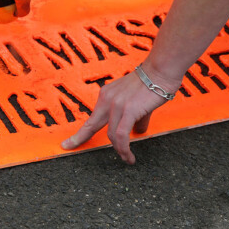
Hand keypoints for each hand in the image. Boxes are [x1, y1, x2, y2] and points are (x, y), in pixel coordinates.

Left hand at [61, 64, 181, 163]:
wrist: (160, 70)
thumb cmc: (151, 83)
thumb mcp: (135, 101)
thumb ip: (133, 117)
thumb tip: (136, 131)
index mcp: (106, 95)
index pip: (92, 118)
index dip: (80, 132)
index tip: (68, 142)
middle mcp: (107, 99)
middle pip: (91, 125)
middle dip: (79, 138)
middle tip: (68, 147)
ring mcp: (117, 104)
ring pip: (111, 134)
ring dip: (119, 150)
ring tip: (126, 158)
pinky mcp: (129, 110)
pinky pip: (121, 134)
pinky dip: (124, 148)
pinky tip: (129, 156)